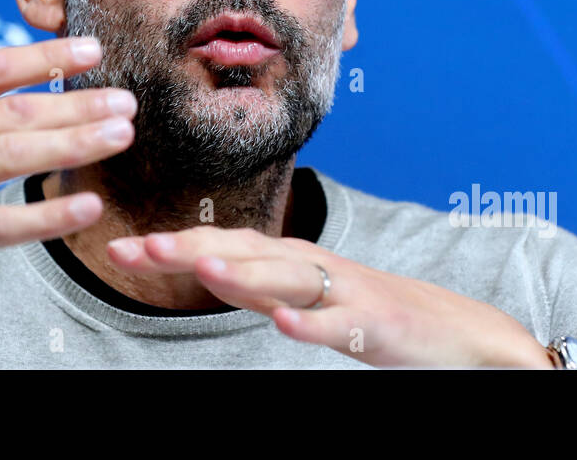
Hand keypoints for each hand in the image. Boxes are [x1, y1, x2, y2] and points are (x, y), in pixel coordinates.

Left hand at [106, 226, 554, 367]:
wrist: (457, 331)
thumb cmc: (369, 310)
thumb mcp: (303, 295)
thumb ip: (256, 283)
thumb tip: (200, 265)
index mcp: (292, 260)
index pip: (222, 246)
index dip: (171, 246)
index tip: (119, 248)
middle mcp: (313, 269)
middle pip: (243, 254)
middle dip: (188, 249)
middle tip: (136, 249)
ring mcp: (346, 295)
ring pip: (288, 281)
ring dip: (244, 274)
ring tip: (201, 270)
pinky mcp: (378, 326)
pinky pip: (342, 327)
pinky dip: (313, 324)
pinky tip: (284, 325)